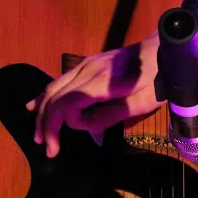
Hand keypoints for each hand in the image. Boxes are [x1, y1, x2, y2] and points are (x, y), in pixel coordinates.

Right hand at [26, 34, 162, 157]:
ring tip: (40, 135)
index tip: (84, 133)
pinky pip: (59, 81)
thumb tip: (86, 127)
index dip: (67, 122)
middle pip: (55, 97)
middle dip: (47, 124)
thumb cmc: (159, 79)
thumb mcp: (144, 102)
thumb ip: (114, 114)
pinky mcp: (86, 64)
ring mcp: (84, 65)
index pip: (68, 103)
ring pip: (53, 88)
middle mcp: (87, 70)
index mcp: (102, 81)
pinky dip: (46, 96)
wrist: (162, 49)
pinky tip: (34, 107)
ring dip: (43, 113)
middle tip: (47, 148)